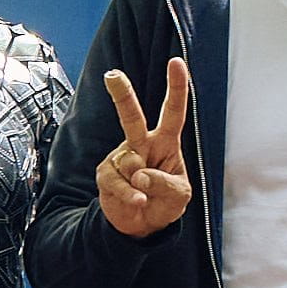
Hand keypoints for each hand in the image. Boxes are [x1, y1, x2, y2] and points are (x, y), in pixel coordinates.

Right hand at [96, 58, 195, 236]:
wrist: (141, 225)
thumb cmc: (165, 202)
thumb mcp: (180, 195)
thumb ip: (165, 183)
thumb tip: (140, 175)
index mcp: (166, 142)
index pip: (173, 112)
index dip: (176, 87)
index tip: (176, 62)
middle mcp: (142, 144)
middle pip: (132, 117)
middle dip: (122, 95)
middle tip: (113, 75)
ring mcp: (122, 158)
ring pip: (130, 162)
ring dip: (142, 184)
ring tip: (146, 195)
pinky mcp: (106, 174)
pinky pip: (118, 183)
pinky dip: (131, 196)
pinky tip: (137, 202)